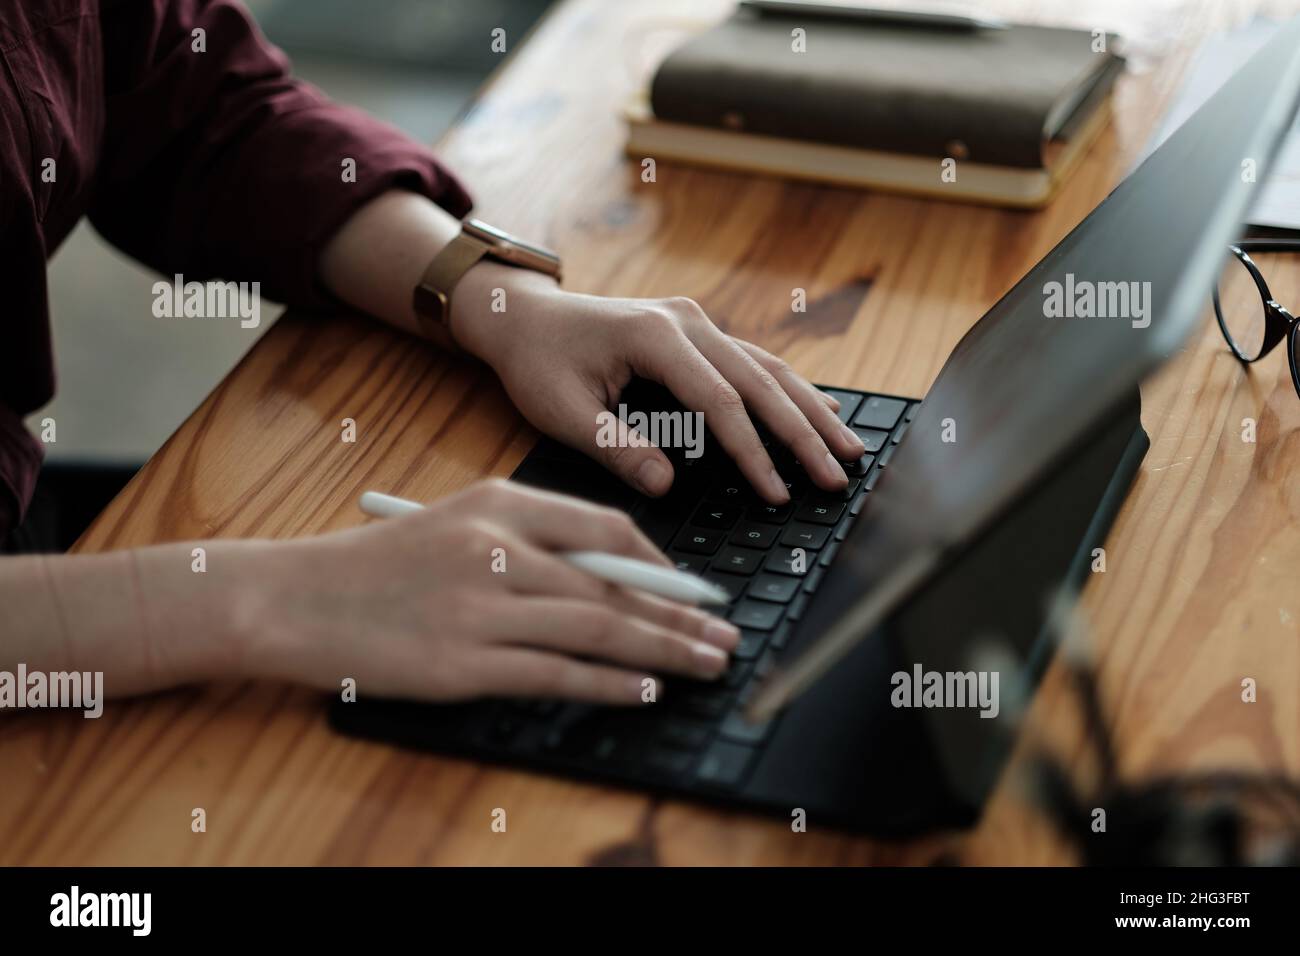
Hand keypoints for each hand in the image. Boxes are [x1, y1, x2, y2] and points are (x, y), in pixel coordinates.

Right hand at [244, 481, 739, 703]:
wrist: (294, 599)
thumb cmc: (379, 563)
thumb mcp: (458, 522)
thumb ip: (533, 539)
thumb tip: (614, 576)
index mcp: (500, 503)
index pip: (607, 530)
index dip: (663, 565)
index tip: (693, 591)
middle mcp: (498, 548)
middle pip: (616, 584)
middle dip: (683, 614)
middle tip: (725, 635)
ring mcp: (482, 608)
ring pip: (599, 627)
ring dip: (663, 649)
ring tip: (706, 663)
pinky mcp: (464, 662)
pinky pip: (557, 672)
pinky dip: (610, 682)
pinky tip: (646, 688)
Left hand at [449, 262, 865, 503]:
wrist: (524, 315)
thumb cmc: (537, 361)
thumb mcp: (561, 410)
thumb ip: (614, 446)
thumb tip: (666, 483)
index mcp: (655, 336)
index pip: (719, 402)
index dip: (752, 452)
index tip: (776, 493)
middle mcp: (686, 322)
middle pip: (760, 381)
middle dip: (803, 433)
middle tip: (837, 476)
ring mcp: (696, 323)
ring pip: (768, 368)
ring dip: (810, 410)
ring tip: (849, 448)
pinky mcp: (697, 333)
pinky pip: (753, 363)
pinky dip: (790, 390)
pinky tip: (822, 409)